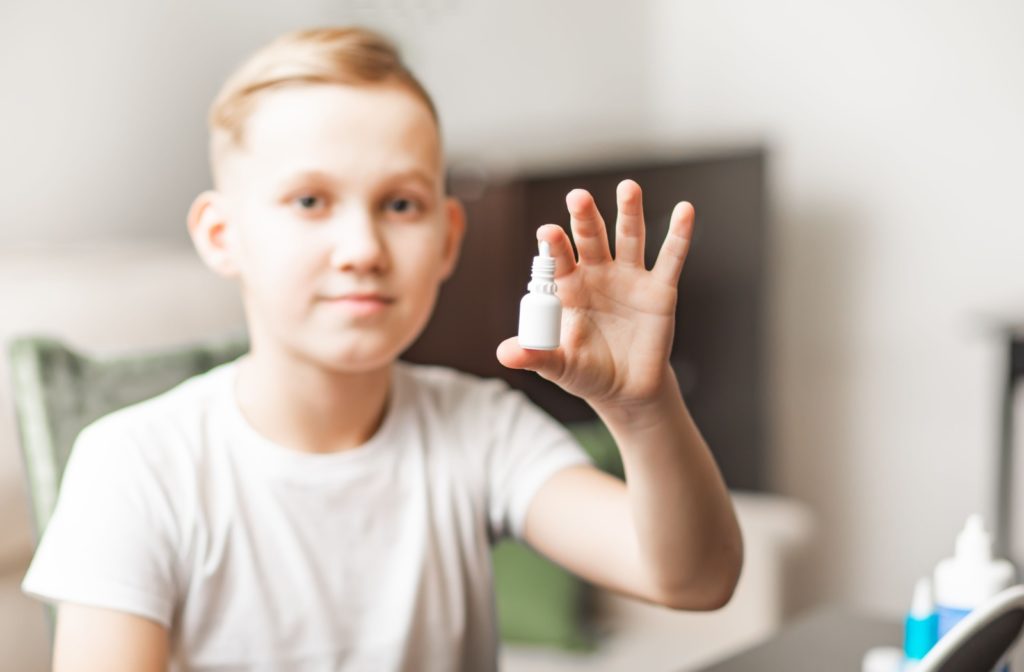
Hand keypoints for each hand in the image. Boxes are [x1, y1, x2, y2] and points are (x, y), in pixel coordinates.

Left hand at [497, 179, 694, 409]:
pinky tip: (685, 210)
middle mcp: (597, 274)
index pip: (558, 261)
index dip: (554, 247)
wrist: (625, 389)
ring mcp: (629, 278)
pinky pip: (670, 259)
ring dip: (629, 212)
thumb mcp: (558, 366)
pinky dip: (679, 235)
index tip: (547, 232)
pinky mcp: (660, 290)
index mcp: (568, 288)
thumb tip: (504, 354)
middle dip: (585, 218)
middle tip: (578, 197)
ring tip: (628, 187)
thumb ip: (535, 355)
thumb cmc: (586, 372)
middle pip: (590, 239)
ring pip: (629, 238)